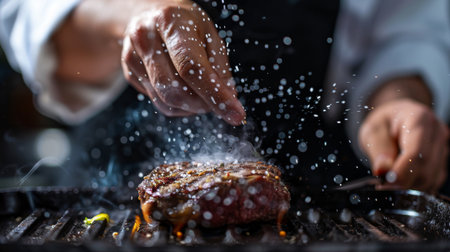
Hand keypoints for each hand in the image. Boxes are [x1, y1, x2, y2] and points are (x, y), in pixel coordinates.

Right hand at [121, 0, 245, 124]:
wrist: (149, 13)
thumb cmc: (186, 24)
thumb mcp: (209, 34)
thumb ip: (220, 67)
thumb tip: (229, 98)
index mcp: (170, 22)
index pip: (191, 66)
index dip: (214, 94)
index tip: (236, 114)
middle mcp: (145, 38)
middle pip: (174, 90)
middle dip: (202, 104)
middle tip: (219, 103)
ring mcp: (132, 57)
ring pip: (165, 101)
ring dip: (191, 107)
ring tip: (203, 94)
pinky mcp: (129, 73)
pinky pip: (158, 102)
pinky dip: (178, 105)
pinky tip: (186, 90)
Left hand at [359, 99, 448, 191]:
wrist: (394, 118)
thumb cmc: (383, 122)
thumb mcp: (372, 130)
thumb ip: (378, 149)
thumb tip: (382, 170)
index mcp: (419, 119)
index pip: (416, 153)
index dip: (402, 172)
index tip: (386, 183)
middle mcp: (437, 132)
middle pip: (426, 169)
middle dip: (403, 181)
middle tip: (382, 183)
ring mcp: (442, 146)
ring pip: (431, 178)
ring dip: (408, 184)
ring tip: (389, 176)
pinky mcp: (442, 161)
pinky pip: (432, 181)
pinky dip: (415, 185)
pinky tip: (401, 178)